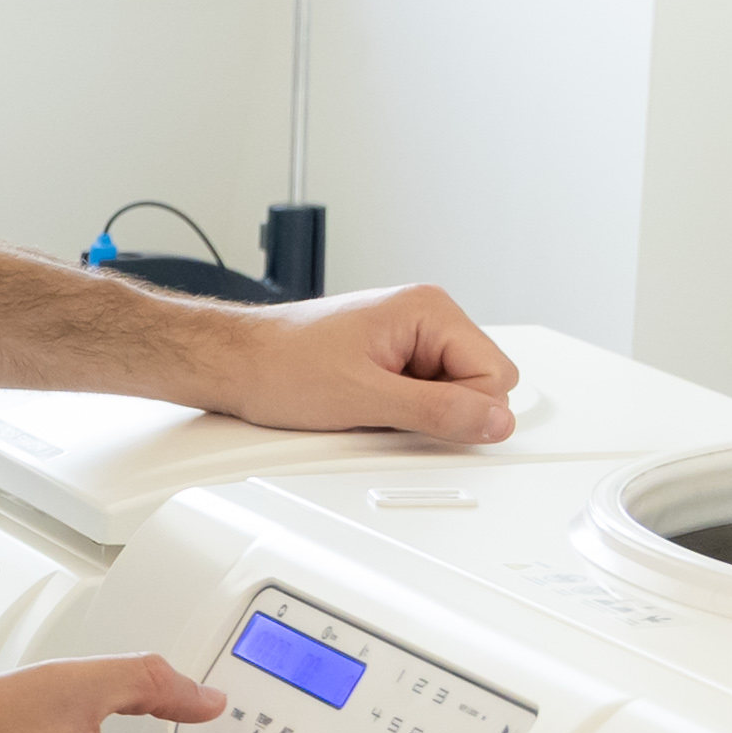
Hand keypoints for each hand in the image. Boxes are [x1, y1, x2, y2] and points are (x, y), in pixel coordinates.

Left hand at [200, 286, 517, 444]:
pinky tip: (366, 409)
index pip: (496, 375)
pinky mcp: (392, 359)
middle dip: (444, 411)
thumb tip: (495, 422)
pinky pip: (421, 396)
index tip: (422, 421)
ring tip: (369, 408)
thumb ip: (439, 412)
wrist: (236, 364)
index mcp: (430, 310)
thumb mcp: (366, 399)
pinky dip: (400, 412)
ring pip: (450, 394)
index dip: (466, 411)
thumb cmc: (283, 366)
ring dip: (418, 413)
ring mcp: (409, 338)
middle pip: (479, 384)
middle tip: (388, 413)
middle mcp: (426, 317)